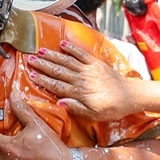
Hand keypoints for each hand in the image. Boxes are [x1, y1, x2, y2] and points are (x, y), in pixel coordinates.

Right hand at [27, 38, 142, 120]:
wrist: (130, 96)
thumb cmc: (112, 108)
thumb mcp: (94, 115)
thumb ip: (77, 108)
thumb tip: (60, 102)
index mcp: (79, 93)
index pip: (56, 85)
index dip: (43, 80)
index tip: (31, 75)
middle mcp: (81, 79)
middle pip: (58, 71)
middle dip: (43, 64)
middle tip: (29, 59)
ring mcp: (89, 69)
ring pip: (67, 61)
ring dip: (53, 55)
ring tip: (40, 50)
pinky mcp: (96, 63)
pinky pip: (82, 54)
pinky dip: (72, 49)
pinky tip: (63, 44)